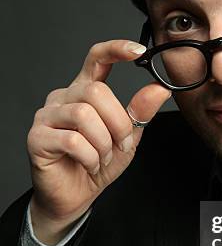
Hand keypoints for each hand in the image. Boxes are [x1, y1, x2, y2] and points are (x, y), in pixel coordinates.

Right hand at [27, 40, 170, 242]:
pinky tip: (90, 164)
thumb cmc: (98, 163)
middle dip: (118, 122)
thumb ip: (141, 112)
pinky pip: (72, 140)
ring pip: (84, 114)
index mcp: (85, 92)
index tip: (139, 52)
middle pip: (96, 91)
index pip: (96, 58)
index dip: (116, 50)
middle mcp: (63, 98)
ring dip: (104, 142)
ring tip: (104, 157)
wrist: (76, 196)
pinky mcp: (37, 138)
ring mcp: (47, 116)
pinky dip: (90, 156)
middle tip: (121, 144)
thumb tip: (160, 89)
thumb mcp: (128, 137)